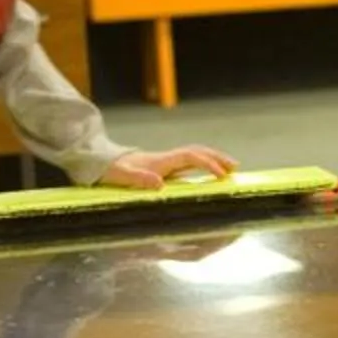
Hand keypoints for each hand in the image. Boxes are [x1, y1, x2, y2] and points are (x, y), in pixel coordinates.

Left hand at [100, 144, 237, 189]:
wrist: (102, 163)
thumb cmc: (111, 171)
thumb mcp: (121, 176)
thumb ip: (138, 179)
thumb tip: (159, 184)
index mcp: (160, 161)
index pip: (190, 157)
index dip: (207, 163)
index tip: (220, 174)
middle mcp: (166, 159)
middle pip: (198, 152)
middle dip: (217, 157)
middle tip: (235, 167)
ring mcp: (166, 162)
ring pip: (195, 155)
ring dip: (213, 159)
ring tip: (230, 168)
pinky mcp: (165, 167)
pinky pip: (190, 163)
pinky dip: (204, 165)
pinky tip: (210, 174)